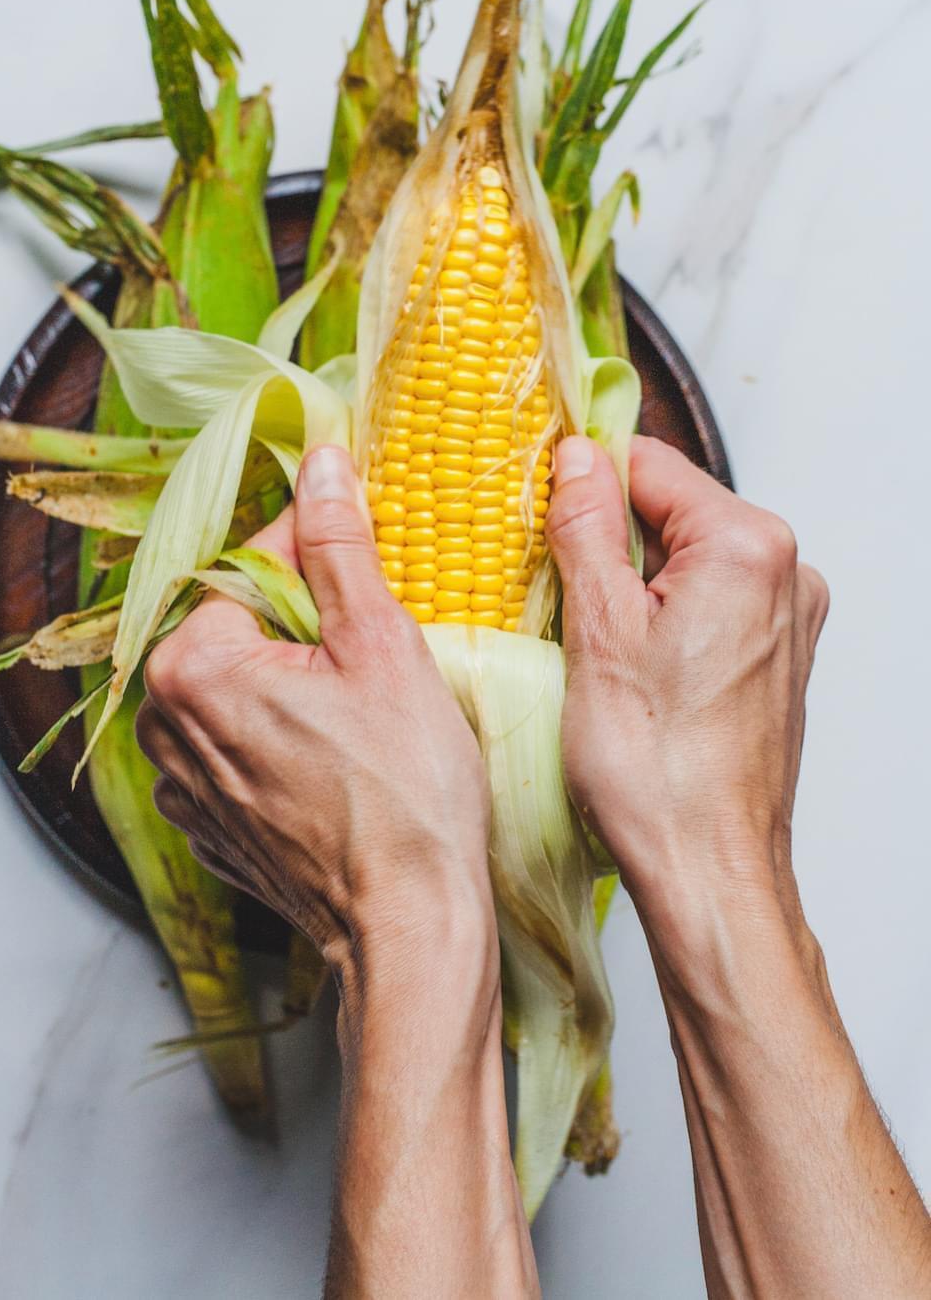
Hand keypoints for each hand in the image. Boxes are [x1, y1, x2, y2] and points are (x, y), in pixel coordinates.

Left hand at [136, 444, 494, 982]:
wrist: (407, 924)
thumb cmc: (404, 791)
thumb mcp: (381, 645)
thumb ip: (338, 545)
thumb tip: (320, 463)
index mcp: (190, 666)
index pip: (245, 563)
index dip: (313, 548)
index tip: (364, 548)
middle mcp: (161, 724)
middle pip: (233, 625)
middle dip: (299, 616)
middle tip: (370, 635)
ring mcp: (180, 783)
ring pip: (233, 686)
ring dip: (288, 674)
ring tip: (360, 697)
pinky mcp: (207, 826)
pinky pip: (233, 747)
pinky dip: (277, 733)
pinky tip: (337, 750)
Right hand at [545, 434, 828, 931]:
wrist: (708, 870)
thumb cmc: (658, 770)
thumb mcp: (596, 630)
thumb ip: (586, 527)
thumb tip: (576, 457)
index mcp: (747, 547)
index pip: (650, 464)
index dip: (585, 481)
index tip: (539, 509)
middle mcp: (786, 572)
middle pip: (671, 512)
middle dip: (609, 541)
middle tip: (558, 597)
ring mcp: (788, 618)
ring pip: (686, 562)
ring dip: (632, 585)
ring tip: (593, 646)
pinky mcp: (776, 657)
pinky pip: (709, 605)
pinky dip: (663, 620)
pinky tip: (630, 670)